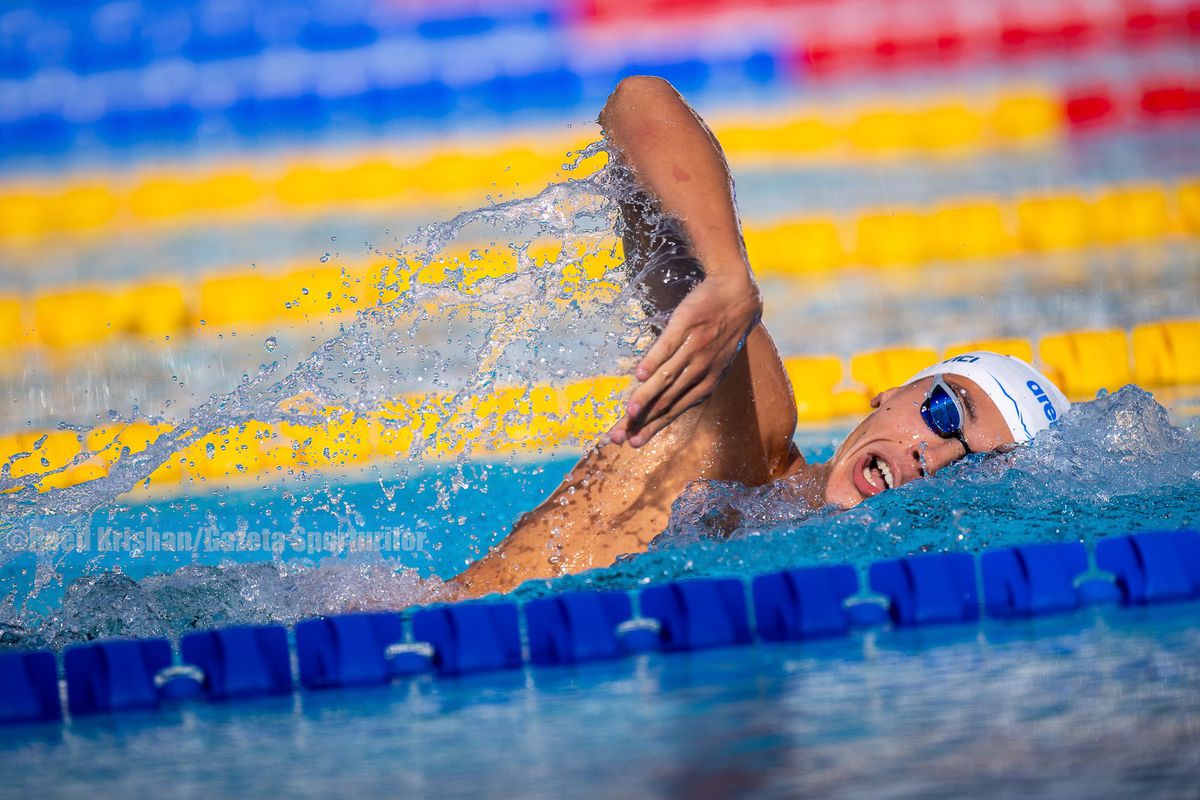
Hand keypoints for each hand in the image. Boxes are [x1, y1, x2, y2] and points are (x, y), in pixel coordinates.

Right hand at [609, 269, 761, 446]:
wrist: (737, 295)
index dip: (652, 428)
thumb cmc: (720, 332)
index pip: (673, 411)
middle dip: (642, 422)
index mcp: (705, 383)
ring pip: (666, 378)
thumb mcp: (713, 362)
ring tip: (629, 413)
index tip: (632, 443)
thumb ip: (690, 381)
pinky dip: (653, 361)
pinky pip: (667, 347)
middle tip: (619, 438)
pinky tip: (640, 375)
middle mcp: (699, 371)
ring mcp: (693, 349)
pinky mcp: (685, 326)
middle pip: (665, 401)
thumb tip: (665, 398)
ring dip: (646, 397)